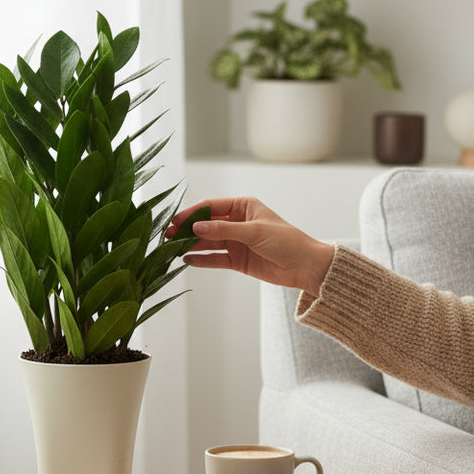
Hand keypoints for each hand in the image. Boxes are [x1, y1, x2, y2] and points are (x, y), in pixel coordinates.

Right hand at [166, 196, 333, 296]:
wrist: (306, 267)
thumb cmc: (287, 241)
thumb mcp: (254, 232)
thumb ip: (224, 230)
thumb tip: (196, 227)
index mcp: (243, 206)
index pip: (210, 207)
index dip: (191, 213)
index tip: (175, 221)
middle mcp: (237, 222)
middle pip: (205, 224)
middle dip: (187, 229)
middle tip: (167, 236)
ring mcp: (236, 242)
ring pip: (208, 242)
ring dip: (191, 245)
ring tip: (172, 249)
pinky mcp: (237, 260)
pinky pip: (215, 258)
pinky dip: (201, 260)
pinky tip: (187, 260)